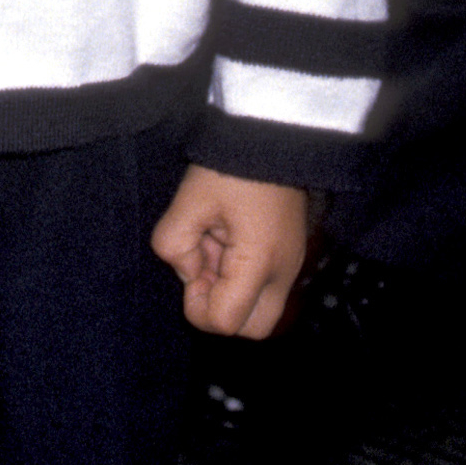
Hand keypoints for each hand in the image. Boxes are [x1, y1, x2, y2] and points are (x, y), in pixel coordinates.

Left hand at [150, 164, 306, 339]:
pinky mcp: (290, 254)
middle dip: (219, 309)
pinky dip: (241, 275)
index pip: (224, 323)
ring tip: (216, 246)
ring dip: (230, 291)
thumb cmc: (232, 167)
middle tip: (203, 268)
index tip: (192, 268)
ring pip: (259, 309)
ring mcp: (291, 265)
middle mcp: (283, 273)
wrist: (271, 135)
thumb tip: (187, 271)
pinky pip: (264, 285)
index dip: (196, 306)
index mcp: (259, 263)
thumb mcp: (188, 201)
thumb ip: (174, 244)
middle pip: (250, 329)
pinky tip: (228, 239)